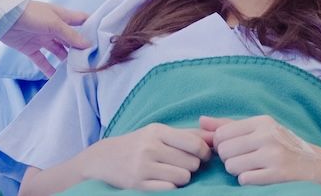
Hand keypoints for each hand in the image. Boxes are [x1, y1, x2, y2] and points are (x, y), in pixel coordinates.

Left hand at [0, 1, 88, 75]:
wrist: (5, 18)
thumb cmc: (32, 15)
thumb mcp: (54, 23)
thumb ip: (70, 35)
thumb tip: (87, 45)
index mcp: (61, 16)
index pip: (81, 20)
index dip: (91, 26)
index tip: (104, 37)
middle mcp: (54, 28)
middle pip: (71, 39)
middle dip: (80, 48)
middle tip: (92, 60)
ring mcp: (42, 38)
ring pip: (58, 51)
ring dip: (66, 60)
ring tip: (77, 71)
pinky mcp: (31, 49)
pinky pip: (42, 61)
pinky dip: (48, 69)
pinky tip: (55, 79)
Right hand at [80, 124, 211, 190]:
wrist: (104, 159)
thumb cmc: (138, 144)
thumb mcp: (158, 133)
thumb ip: (187, 134)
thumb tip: (216, 137)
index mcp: (157, 131)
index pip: (194, 143)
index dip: (204, 153)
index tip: (202, 156)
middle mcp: (150, 147)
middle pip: (192, 163)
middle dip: (192, 166)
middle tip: (182, 165)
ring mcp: (143, 167)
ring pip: (183, 178)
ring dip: (182, 179)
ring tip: (171, 173)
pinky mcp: (139, 185)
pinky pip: (170, 190)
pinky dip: (171, 188)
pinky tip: (162, 182)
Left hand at [200, 115, 320, 186]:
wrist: (313, 163)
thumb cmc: (279, 144)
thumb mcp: (258, 129)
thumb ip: (228, 125)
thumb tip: (201, 121)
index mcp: (261, 122)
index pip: (221, 134)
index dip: (221, 145)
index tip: (232, 149)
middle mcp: (267, 135)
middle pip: (224, 151)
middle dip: (228, 160)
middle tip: (241, 160)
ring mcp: (273, 155)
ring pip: (231, 167)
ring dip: (236, 171)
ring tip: (249, 168)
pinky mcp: (278, 174)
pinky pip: (244, 180)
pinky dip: (247, 180)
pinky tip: (257, 176)